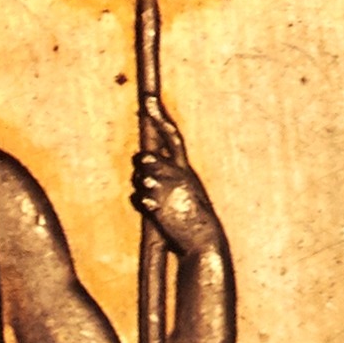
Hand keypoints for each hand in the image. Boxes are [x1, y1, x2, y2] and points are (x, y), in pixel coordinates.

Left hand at [133, 103, 223, 262]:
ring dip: (142, 186)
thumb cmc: (194, 218)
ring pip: (141, 176)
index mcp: (186, 169)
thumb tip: (148, 171)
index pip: (173, 136)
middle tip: (146, 177)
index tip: (147, 101)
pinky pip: (139, 198)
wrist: (204, 241)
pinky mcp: (159, 207)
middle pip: (149, 156)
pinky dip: (142, 202)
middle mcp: (178, 175)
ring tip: (155, 197)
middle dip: (143, 165)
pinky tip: (153, 208)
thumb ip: (170, 177)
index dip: (160, 117)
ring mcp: (168, 190)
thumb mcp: (187, 191)